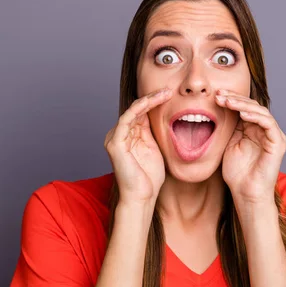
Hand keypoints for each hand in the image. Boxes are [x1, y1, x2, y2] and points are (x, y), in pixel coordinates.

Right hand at [104, 88, 171, 205]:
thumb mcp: (154, 149)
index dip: (154, 102)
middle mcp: (119, 134)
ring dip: (149, 100)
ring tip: (165, 93)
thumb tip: (158, 114)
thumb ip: (152, 132)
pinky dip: (140, 108)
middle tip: (169, 89)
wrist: (142, 197)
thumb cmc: (149, 178)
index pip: (140, 113)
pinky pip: (127, 119)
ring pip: (132, 110)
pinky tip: (152, 101)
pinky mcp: (115, 143)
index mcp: (128, 136)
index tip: (171, 94)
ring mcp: (115, 138)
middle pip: (136, 109)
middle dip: (153, 97)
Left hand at [216, 89, 285, 207]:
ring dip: (242, 104)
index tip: (215, 95)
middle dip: (235, 98)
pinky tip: (241, 113)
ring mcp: (273, 136)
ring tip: (227, 101)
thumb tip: (220, 108)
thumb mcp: (229, 144)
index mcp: (254, 129)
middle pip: (252, 106)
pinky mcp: (277, 143)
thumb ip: (230, 128)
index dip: (231, 99)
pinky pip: (268, 123)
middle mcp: (266, 130)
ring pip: (260, 111)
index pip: (245, 108)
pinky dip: (255, 116)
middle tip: (219, 95)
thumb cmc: (237, 174)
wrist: (246, 194)